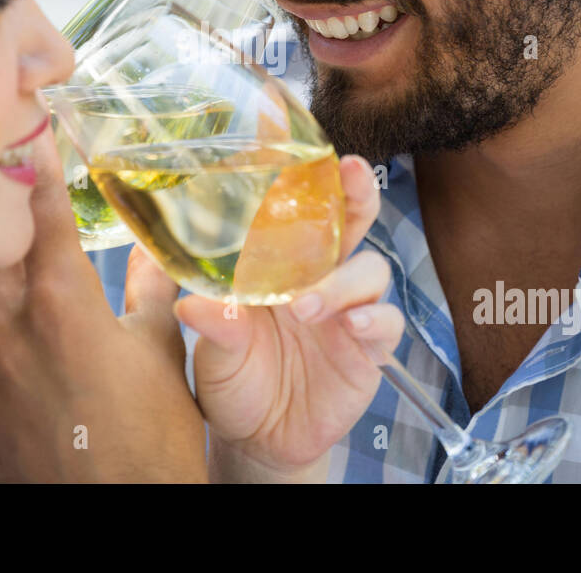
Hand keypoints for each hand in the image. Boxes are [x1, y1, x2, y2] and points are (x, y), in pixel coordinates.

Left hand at [0, 128, 207, 481]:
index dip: (39, 166)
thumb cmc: (148, 442)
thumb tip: (151, 252)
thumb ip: (150, 290)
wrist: (114, 515)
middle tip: (4, 175)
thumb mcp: (160, 351)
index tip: (35, 134)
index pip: (42, 209)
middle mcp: (6, 325)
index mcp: (63, 301)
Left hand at [170, 154, 402, 478]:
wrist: (258, 439)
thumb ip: (212, 327)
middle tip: (351, 173)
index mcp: (279, 262)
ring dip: (343, 280)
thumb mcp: (213, 352)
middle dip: (357, 192)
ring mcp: (347, 311)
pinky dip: (374, 320)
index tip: (308, 140)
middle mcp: (319, 276)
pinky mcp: (368, 350)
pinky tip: (353, 326)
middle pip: (351, 222)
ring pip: (370, 270)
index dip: (309, 173)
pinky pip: (386, 324)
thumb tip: (194, 305)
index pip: (300, 208)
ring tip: (308, 305)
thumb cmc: (233, 378)